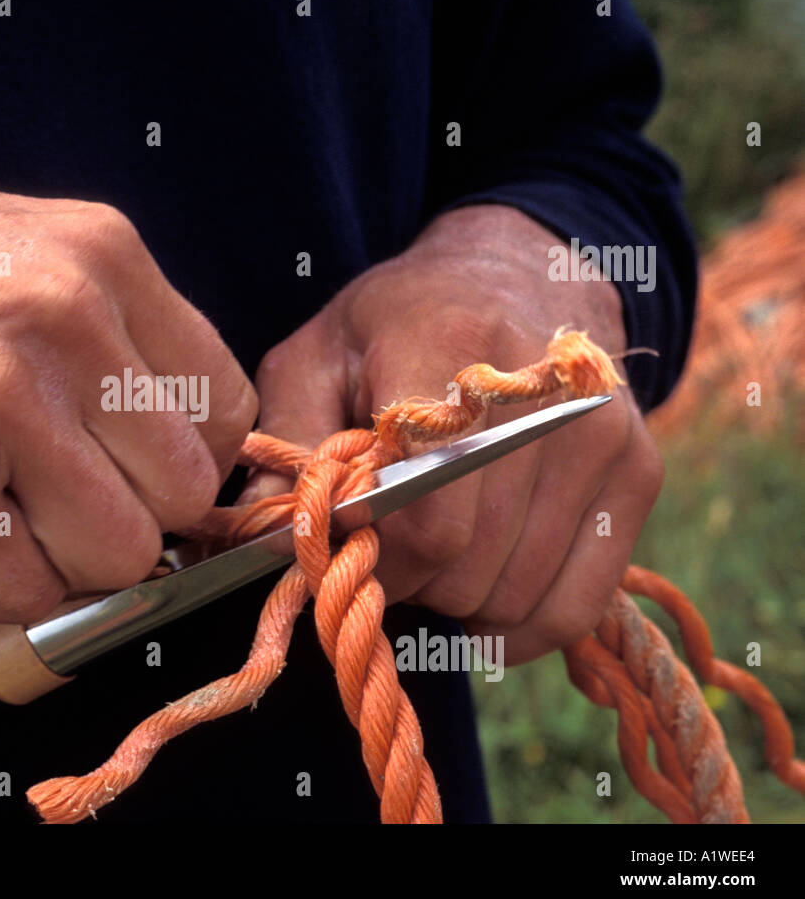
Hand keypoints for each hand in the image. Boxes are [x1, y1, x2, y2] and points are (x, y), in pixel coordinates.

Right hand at [0, 165, 255, 621]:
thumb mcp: (6, 253)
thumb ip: (105, 341)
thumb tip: (168, 460)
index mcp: (102, 256)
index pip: (225, 404)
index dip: (185, 458)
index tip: (135, 473)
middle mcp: (69, 324)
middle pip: (184, 493)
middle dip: (128, 520)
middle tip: (55, 507)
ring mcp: (2, 409)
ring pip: (121, 558)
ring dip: (61, 564)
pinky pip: (26, 595)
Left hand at [240, 205, 662, 663]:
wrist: (518, 273)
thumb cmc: (397, 323)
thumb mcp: (315, 356)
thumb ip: (284, 443)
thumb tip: (259, 541)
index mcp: (446, 348)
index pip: (421, 512)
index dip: (371, 554)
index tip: (347, 541)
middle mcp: (543, 395)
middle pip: (464, 564)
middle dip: (405, 577)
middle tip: (386, 541)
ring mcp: (601, 436)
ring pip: (512, 595)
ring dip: (455, 598)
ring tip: (435, 544)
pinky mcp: (638, 473)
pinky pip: (573, 608)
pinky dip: (515, 625)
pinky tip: (479, 595)